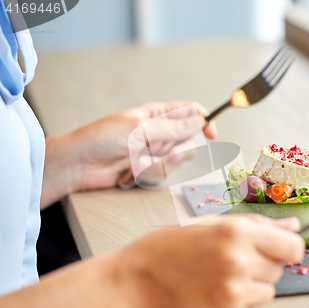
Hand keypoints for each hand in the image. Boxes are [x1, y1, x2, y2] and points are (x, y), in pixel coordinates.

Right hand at [0, 215, 303, 307]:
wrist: (132, 285)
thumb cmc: (165, 249)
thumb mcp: (208, 224)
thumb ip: (256, 224)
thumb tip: (293, 226)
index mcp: (236, 232)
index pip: (293, 246)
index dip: (288, 247)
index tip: (280, 249)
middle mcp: (239, 262)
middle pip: (280, 269)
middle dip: (263, 264)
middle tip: (232, 260)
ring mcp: (234, 294)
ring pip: (268, 292)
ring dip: (251, 285)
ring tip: (219, 277)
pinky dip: (237, 304)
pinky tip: (212, 293)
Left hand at [42, 101, 216, 207]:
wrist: (78, 166)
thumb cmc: (102, 139)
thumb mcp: (139, 130)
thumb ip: (172, 128)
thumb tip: (200, 121)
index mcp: (156, 114)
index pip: (189, 112)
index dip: (203, 121)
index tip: (212, 133)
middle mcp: (158, 133)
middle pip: (188, 141)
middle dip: (179, 151)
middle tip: (168, 155)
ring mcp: (154, 153)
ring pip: (177, 162)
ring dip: (160, 165)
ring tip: (139, 164)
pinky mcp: (148, 171)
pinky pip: (162, 175)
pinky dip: (148, 175)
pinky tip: (130, 172)